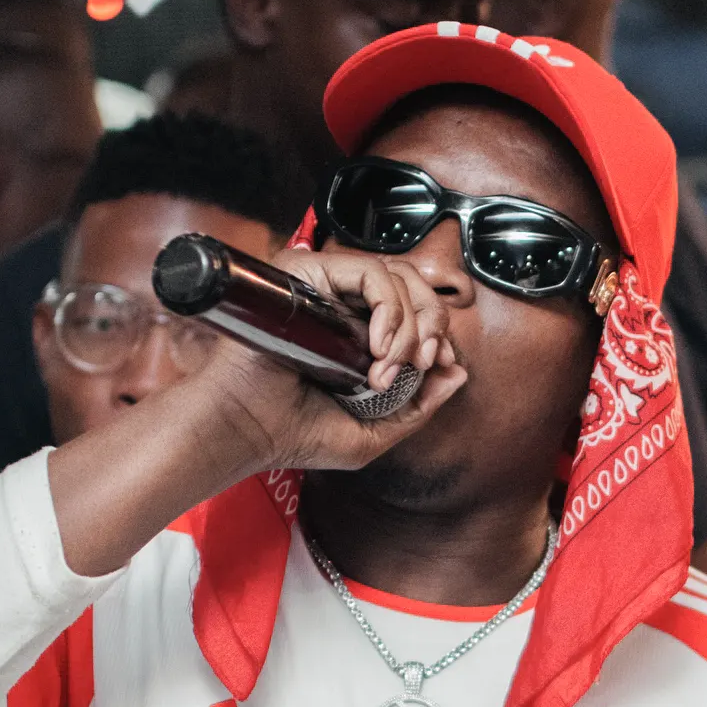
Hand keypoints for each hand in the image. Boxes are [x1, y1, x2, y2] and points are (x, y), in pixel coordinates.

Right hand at [50, 248, 467, 578]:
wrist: (248, 431)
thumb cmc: (297, 434)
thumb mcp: (375, 432)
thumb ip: (420, 405)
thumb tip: (458, 370)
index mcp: (358, 331)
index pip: (418, 310)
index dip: (438, 334)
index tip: (435, 368)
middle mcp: (344, 302)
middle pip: (416, 287)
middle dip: (431, 327)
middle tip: (418, 366)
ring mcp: (327, 284)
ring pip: (399, 277)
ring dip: (410, 325)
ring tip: (390, 367)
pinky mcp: (309, 273)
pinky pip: (373, 273)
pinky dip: (390, 310)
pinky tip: (379, 348)